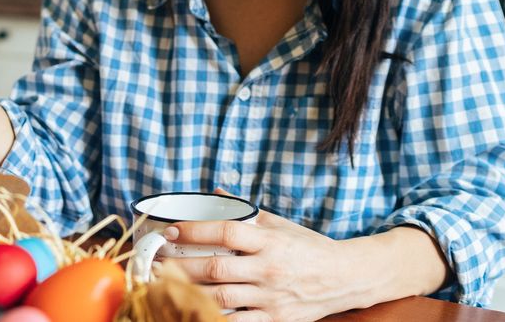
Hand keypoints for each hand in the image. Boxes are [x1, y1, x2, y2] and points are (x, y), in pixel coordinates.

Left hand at [167, 204, 351, 320]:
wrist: (347, 277)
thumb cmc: (310, 248)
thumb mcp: (281, 224)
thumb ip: (247, 213)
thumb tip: (216, 194)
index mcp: (269, 241)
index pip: (225, 231)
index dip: (194, 230)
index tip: (171, 231)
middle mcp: (268, 269)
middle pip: (215, 267)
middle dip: (180, 265)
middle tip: (157, 261)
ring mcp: (271, 297)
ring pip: (220, 297)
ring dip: (188, 291)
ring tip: (164, 285)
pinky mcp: (275, 319)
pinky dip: (214, 317)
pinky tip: (193, 309)